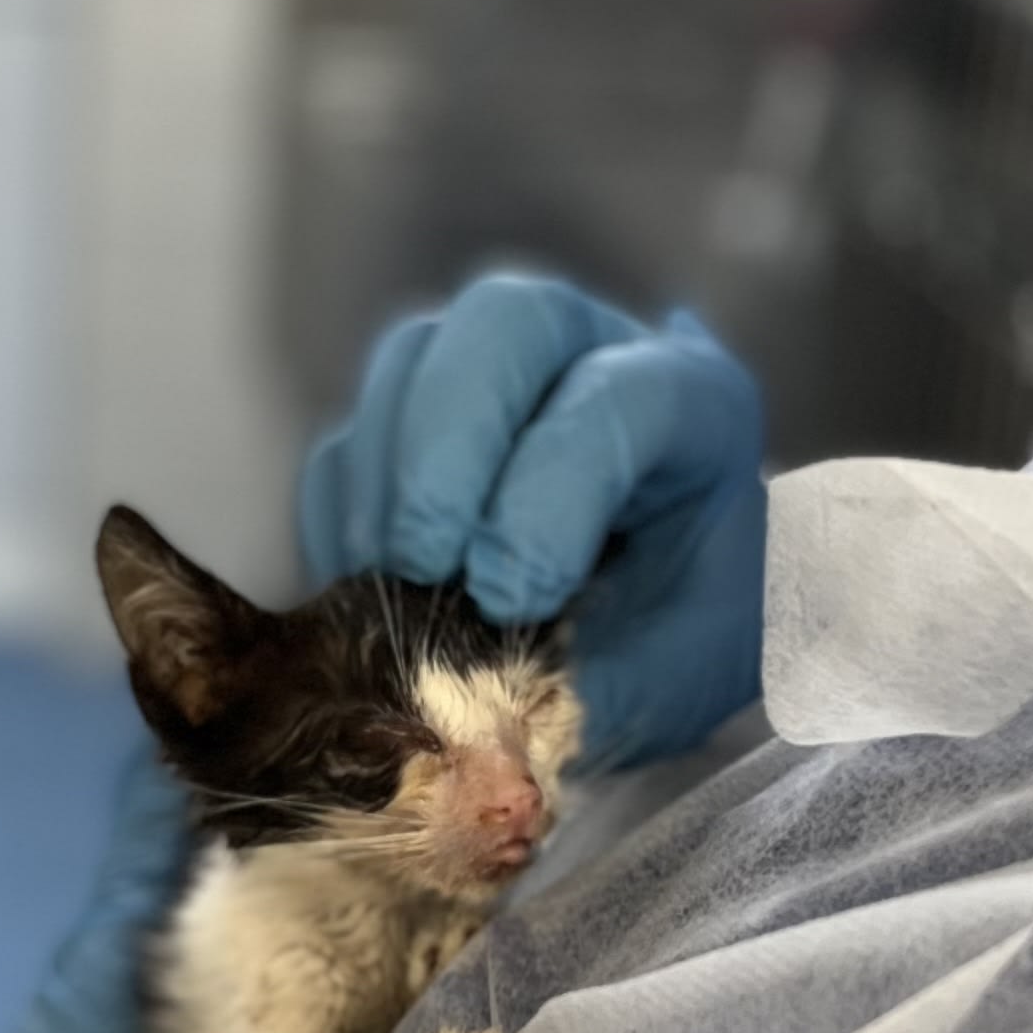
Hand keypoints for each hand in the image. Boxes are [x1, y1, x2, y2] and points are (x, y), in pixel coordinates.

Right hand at [298, 276, 766, 770]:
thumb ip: (603, 685)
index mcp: (690, 397)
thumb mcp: (682, 667)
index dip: (551, 491)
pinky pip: (349, 438)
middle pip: (504, 323)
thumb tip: (487, 710)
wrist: (659, 617)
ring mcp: (491, 374)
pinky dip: (341, 515)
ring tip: (394, 584)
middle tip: (428, 562)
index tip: (512, 595)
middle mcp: (589, 352)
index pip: (617, 398)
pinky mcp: (409, 424)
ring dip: (384, 479)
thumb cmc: (690, 624)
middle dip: (450, 446)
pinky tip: (367, 587)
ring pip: (410, 363)